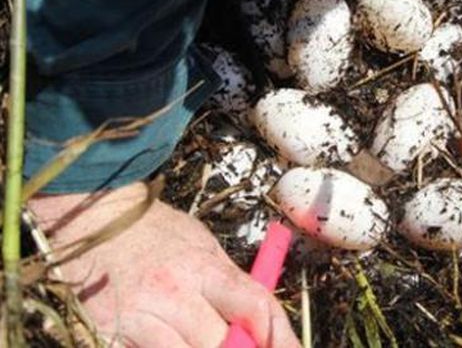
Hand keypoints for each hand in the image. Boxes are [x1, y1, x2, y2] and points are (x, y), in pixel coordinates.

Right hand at [29, 182, 300, 347]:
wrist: (92, 218)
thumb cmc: (155, 232)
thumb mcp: (201, 244)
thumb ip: (228, 280)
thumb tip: (263, 319)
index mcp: (203, 267)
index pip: (255, 306)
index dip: (278, 336)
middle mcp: (172, 293)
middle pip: (220, 344)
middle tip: (243, 345)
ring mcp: (136, 317)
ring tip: (200, 339)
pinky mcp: (105, 334)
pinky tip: (165, 342)